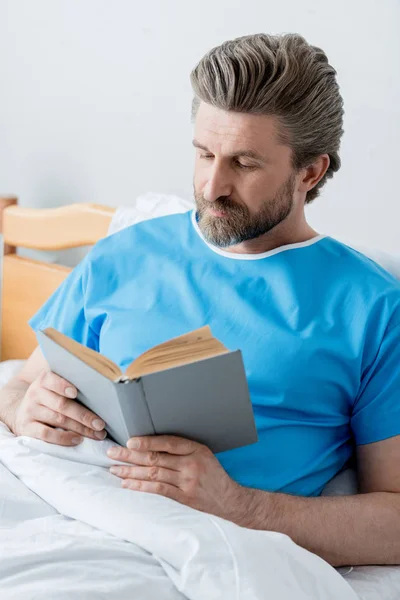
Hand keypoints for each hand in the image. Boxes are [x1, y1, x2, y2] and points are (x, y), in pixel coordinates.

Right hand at [12, 370, 105, 445]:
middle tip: (100, 424)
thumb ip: (72, 383)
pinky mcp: (27, 428)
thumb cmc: (49, 397)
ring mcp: (30, 411)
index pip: (52, 380)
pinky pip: (46, 434)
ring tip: (96, 434)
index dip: (63, 386)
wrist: (21, 410)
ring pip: (58, 420)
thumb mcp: (54, 386)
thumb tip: (103, 388)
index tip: (75, 392)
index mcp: (44, 380)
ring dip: (80, 428)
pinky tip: (77, 440)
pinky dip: (63, 438)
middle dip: (84, 415)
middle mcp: (35, 394)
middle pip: (62, 404)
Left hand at [107, 435, 250, 521]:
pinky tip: (127, 485)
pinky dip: (140, 487)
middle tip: (112, 453)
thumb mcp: (203, 454)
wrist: (230, 499)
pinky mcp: (183, 497)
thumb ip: (181, 449)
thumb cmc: (212, 473)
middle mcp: (191, 464)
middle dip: (130, 455)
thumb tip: (150, 443)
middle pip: (156, 458)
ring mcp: (187, 482)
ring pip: (153, 474)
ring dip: (131, 472)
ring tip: (114, 469)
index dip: (147, 441)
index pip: (167, 442)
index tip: (129, 441)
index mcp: (195, 449)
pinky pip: (158, 490)